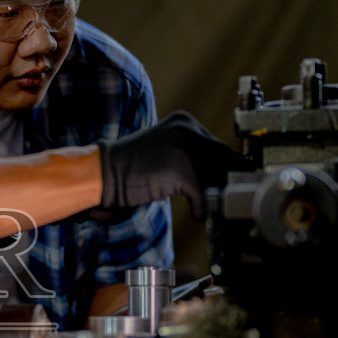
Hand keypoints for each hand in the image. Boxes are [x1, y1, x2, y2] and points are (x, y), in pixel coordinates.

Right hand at [96, 112, 247, 217]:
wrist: (103, 174)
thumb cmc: (133, 170)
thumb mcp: (167, 155)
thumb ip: (193, 159)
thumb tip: (224, 180)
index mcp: (185, 122)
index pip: (220, 147)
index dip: (229, 169)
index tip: (234, 187)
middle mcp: (187, 129)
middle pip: (224, 159)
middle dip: (228, 184)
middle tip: (229, 203)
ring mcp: (183, 146)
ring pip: (217, 176)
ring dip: (217, 197)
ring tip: (213, 209)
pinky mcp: (179, 168)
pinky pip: (202, 193)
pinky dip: (202, 208)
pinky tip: (198, 215)